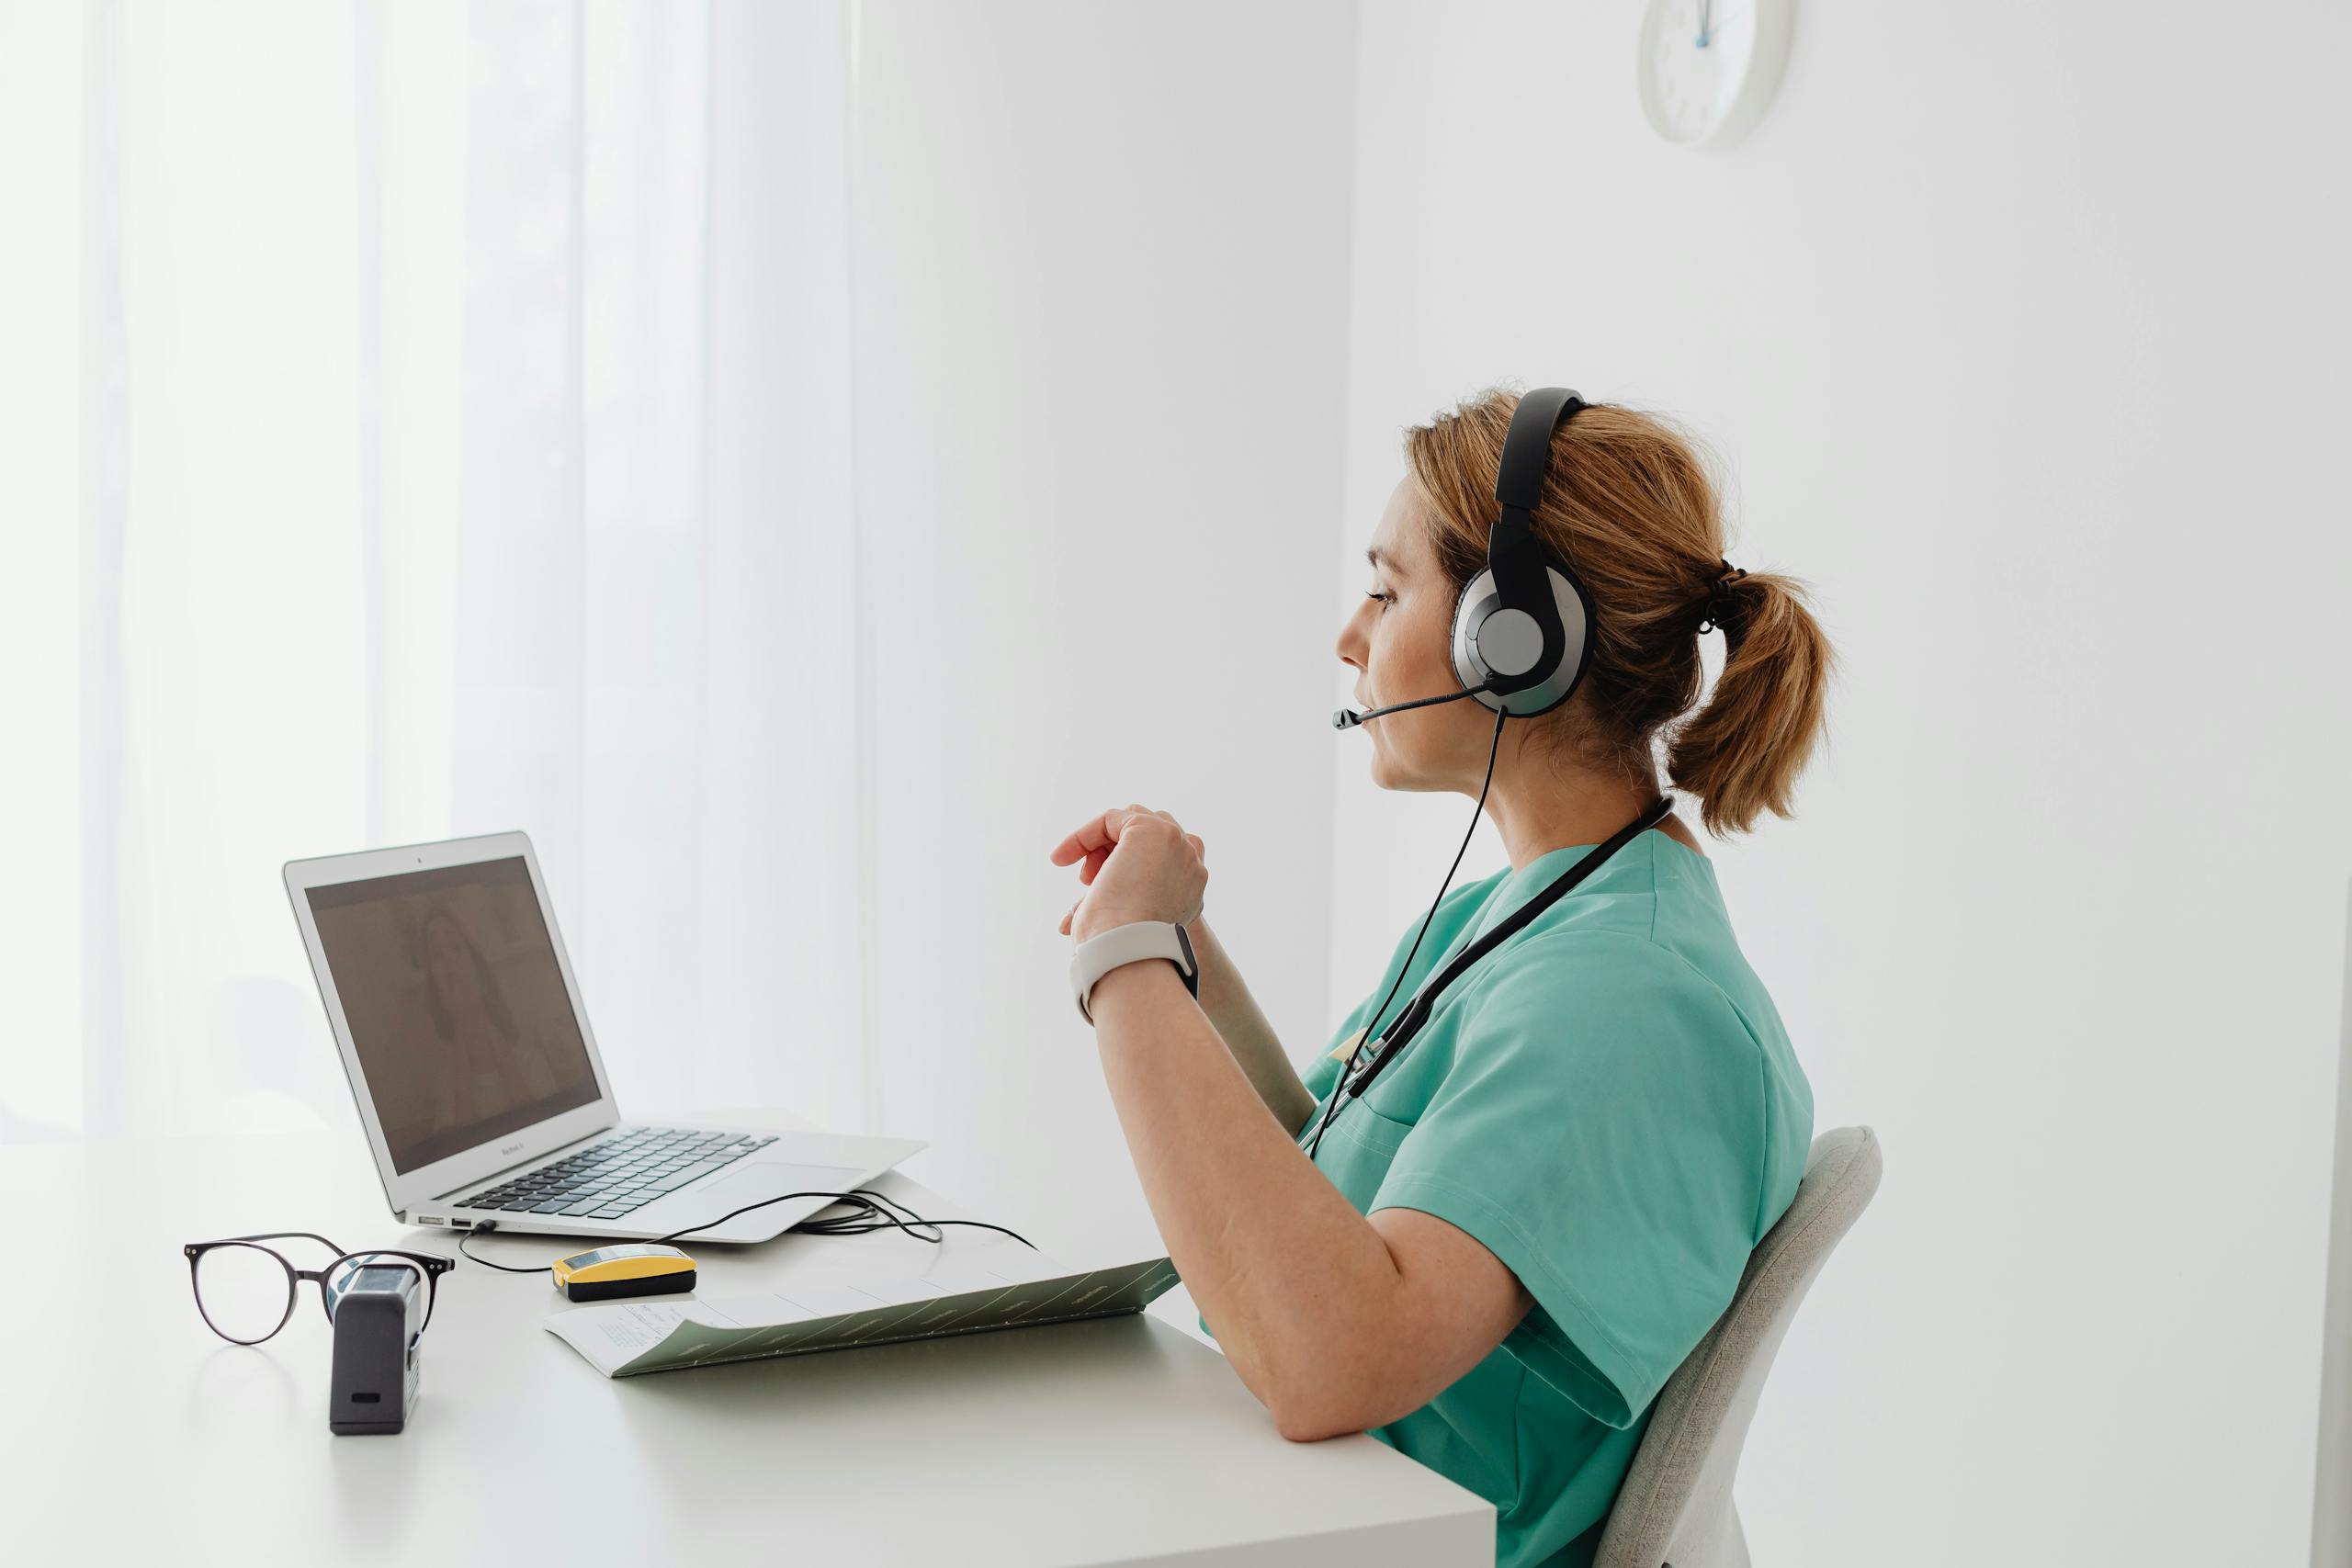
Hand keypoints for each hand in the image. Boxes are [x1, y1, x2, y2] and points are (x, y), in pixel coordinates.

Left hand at [1049, 802, 1207, 944]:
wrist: (1128, 950)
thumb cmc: (1122, 947)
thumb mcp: (1119, 922)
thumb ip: (1106, 908)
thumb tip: (1065, 925)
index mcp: (1192, 886)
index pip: (1159, 856)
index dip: (1122, 864)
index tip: (1090, 883)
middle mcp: (1191, 861)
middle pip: (1149, 833)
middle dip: (1114, 851)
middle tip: (1089, 880)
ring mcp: (1176, 842)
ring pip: (1133, 819)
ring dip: (1101, 842)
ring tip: (1085, 876)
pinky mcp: (1150, 830)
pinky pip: (1111, 819)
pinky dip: (1085, 835)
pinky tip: (1063, 858)